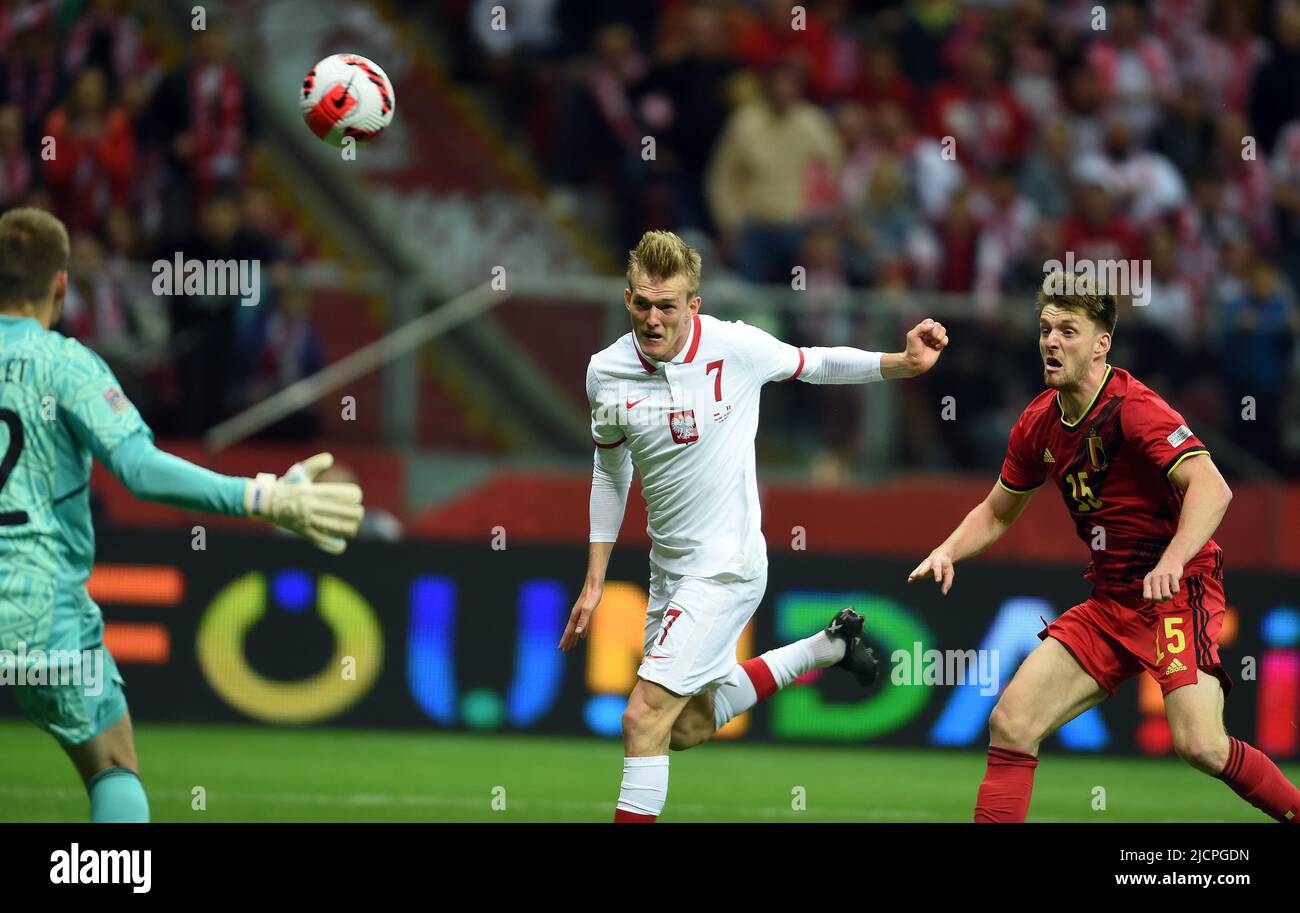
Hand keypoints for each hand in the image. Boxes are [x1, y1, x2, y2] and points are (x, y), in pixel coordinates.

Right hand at [244, 453, 364, 553]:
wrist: (265, 503)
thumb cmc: (286, 486)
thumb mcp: (299, 472)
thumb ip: (315, 464)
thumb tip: (330, 458)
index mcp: (312, 491)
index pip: (340, 494)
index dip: (353, 496)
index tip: (356, 496)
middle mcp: (310, 506)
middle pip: (342, 512)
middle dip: (355, 513)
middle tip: (359, 513)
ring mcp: (307, 521)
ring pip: (334, 527)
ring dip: (348, 528)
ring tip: (354, 527)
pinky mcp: (303, 532)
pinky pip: (321, 541)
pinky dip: (333, 545)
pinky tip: (341, 544)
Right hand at [559, 581, 602, 650]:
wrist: (594, 585)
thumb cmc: (592, 596)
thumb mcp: (588, 609)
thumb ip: (583, 621)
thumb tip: (578, 633)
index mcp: (575, 616)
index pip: (568, 631)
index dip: (565, 640)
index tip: (561, 648)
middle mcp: (576, 615)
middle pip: (570, 631)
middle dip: (567, 641)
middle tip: (563, 650)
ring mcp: (580, 614)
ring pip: (576, 629)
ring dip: (573, 637)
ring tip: (571, 645)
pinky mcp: (586, 612)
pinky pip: (582, 625)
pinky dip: (582, 632)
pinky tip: (582, 636)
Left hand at [901, 318, 948, 375]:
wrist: (916, 362)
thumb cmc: (912, 349)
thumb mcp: (912, 336)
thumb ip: (920, 327)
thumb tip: (932, 325)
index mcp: (922, 329)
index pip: (930, 321)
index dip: (930, 326)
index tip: (925, 334)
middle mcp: (929, 333)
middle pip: (938, 325)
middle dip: (935, 332)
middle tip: (929, 339)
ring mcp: (935, 339)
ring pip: (943, 330)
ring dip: (939, 336)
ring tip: (933, 343)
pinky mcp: (939, 346)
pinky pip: (946, 339)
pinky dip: (943, 342)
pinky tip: (937, 347)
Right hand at [908, 549, 954, 594]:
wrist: (940, 555)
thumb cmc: (945, 566)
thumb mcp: (949, 573)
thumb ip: (947, 582)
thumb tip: (944, 593)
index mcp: (939, 562)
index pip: (938, 568)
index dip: (937, 574)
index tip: (937, 581)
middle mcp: (930, 562)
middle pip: (926, 566)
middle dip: (922, 570)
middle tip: (920, 575)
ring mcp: (924, 564)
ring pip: (919, 568)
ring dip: (915, 572)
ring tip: (911, 577)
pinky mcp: (920, 567)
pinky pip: (916, 571)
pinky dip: (913, 576)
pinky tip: (909, 580)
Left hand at [1143, 556, 1183, 602]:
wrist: (1170, 561)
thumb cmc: (1160, 575)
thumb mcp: (1151, 581)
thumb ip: (1149, 591)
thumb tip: (1149, 602)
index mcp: (1147, 581)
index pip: (1147, 597)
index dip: (1152, 601)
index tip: (1156, 598)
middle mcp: (1154, 578)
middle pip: (1157, 598)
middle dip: (1162, 600)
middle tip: (1164, 596)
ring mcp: (1163, 577)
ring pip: (1166, 595)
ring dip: (1170, 596)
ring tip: (1170, 592)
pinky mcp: (1173, 576)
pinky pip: (1176, 590)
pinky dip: (1176, 591)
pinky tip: (1174, 586)